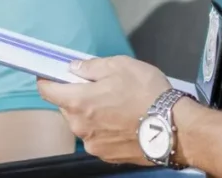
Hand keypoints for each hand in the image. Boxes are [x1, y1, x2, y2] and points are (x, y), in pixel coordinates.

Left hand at [36, 56, 171, 165]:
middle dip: (76, 95)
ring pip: (82, 123)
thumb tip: (75, 67)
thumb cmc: (148, 94)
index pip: (47, 90)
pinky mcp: (106, 155)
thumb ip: (91, 66)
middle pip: (66, 107)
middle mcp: (80, 126)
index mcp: (78, 101)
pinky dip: (104, 128)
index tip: (53, 74)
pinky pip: (96, 137)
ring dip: (91, 113)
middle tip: (99, 87)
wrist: (174, 128)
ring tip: (117, 105)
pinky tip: (123, 121)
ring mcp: (92, 144)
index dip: (48, 79)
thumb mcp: (120, 65)